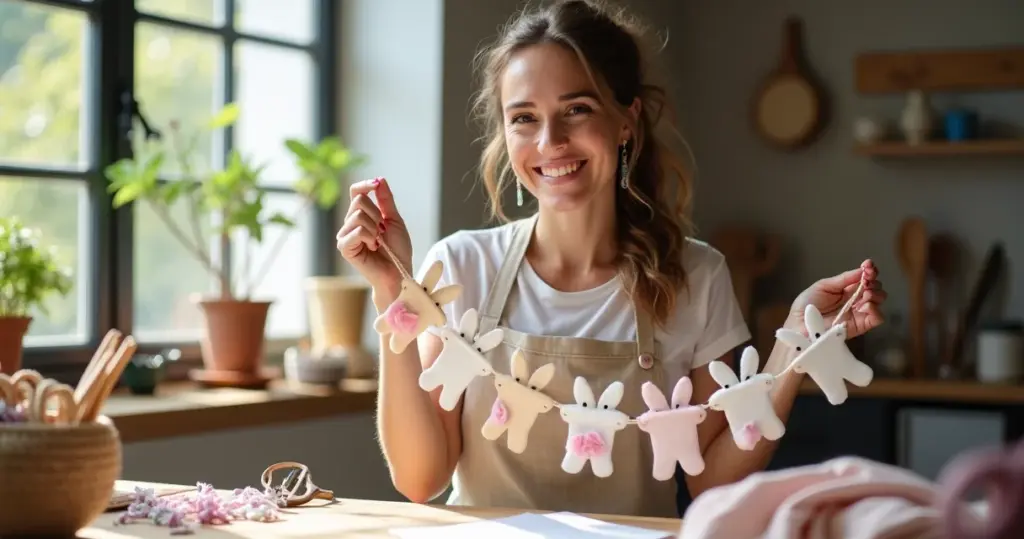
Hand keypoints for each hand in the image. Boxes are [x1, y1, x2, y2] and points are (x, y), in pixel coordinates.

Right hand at [336, 177, 411, 301]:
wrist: (398, 271)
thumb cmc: (397, 249)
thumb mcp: (394, 220)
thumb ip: (386, 200)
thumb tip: (379, 179)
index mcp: (361, 215)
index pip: (355, 192)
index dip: (364, 185)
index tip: (376, 184)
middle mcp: (350, 223)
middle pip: (359, 200)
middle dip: (377, 214)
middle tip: (382, 231)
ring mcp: (345, 235)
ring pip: (358, 215)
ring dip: (375, 228)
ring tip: (378, 241)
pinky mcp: (344, 247)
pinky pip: (357, 230)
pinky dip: (369, 237)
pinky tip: (372, 247)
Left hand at [787, 259, 886, 339]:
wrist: (799, 323)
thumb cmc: (808, 304)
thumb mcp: (824, 286)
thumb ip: (844, 279)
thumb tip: (863, 269)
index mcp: (847, 289)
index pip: (865, 278)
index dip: (870, 271)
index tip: (869, 265)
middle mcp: (855, 299)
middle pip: (875, 288)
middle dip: (873, 282)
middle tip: (866, 281)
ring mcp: (859, 312)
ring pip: (878, 301)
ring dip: (875, 293)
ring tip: (865, 293)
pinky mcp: (860, 326)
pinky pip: (877, 318)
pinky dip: (876, 310)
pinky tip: (865, 305)